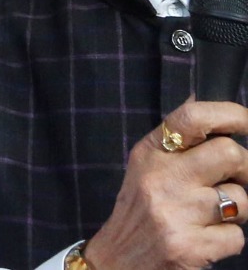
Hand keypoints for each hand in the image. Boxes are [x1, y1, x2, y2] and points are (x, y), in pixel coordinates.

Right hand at [81, 100, 247, 269]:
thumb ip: (176, 140)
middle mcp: (160, 178)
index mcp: (151, 153)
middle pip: (230, 154)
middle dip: (246, 169)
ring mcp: (176, 213)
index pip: (192, 117)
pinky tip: (208, 239)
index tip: (247, 121)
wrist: (117, 260)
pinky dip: (229, 240)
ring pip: (241, 200)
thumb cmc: (139, 211)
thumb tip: (199, 99)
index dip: (230, 114)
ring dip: (237, 211)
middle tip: (237, 180)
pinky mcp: (190, 247)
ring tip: (214, 216)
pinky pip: (237, 237)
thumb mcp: (146, 167)